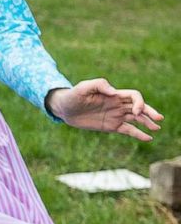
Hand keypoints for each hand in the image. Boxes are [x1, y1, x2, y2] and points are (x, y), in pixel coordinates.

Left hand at [46, 80, 162, 140]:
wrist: (64, 109)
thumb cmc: (73, 95)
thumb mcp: (83, 87)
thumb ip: (98, 85)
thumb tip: (114, 91)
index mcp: (114, 95)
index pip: (134, 96)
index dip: (138, 102)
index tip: (135, 111)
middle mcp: (118, 105)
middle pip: (139, 107)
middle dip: (150, 112)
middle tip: (159, 119)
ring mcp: (116, 116)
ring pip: (136, 119)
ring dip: (147, 123)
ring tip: (156, 129)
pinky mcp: (111, 126)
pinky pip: (128, 130)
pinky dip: (138, 134)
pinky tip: (147, 138)